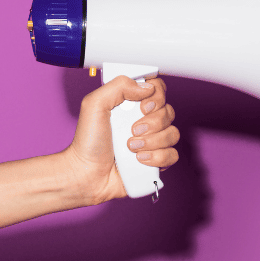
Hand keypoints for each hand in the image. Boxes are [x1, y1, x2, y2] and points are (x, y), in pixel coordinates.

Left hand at [63, 76, 178, 203]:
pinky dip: (157, 158)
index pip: (158, 90)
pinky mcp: (156, 160)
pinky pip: (173, 155)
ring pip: (173, 134)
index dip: (156, 97)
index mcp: (132, 104)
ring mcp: (152, 141)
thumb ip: (119, 86)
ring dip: (152, 141)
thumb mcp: (94, 105)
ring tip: (131, 147)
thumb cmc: (87, 142)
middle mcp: (145, 121)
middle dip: (152, 123)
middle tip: (132, 130)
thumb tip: (147, 87)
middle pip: (169, 112)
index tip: (142, 106)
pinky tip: (139, 159)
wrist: (86, 174)